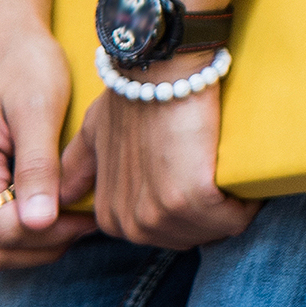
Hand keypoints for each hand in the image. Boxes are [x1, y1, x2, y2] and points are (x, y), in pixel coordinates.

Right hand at [0, 8, 98, 273]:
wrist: (1, 34)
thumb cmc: (26, 62)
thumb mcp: (40, 107)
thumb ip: (38, 167)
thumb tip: (38, 225)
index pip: (5, 233)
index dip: (53, 235)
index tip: (90, 215)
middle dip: (41, 247)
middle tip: (82, 221)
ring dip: (21, 248)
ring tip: (62, 220)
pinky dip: (2, 236)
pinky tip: (38, 211)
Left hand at [89, 78, 251, 251]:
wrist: (160, 69)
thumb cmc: (132, 95)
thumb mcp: (94, 132)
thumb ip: (77, 169)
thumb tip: (59, 199)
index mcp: (111, 217)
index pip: (166, 235)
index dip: (188, 208)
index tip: (196, 175)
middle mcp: (132, 225)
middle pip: (192, 237)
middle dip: (211, 212)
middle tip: (214, 169)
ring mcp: (160, 215)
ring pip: (214, 231)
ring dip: (230, 207)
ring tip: (227, 169)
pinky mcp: (192, 199)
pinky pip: (233, 219)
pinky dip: (246, 202)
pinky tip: (242, 177)